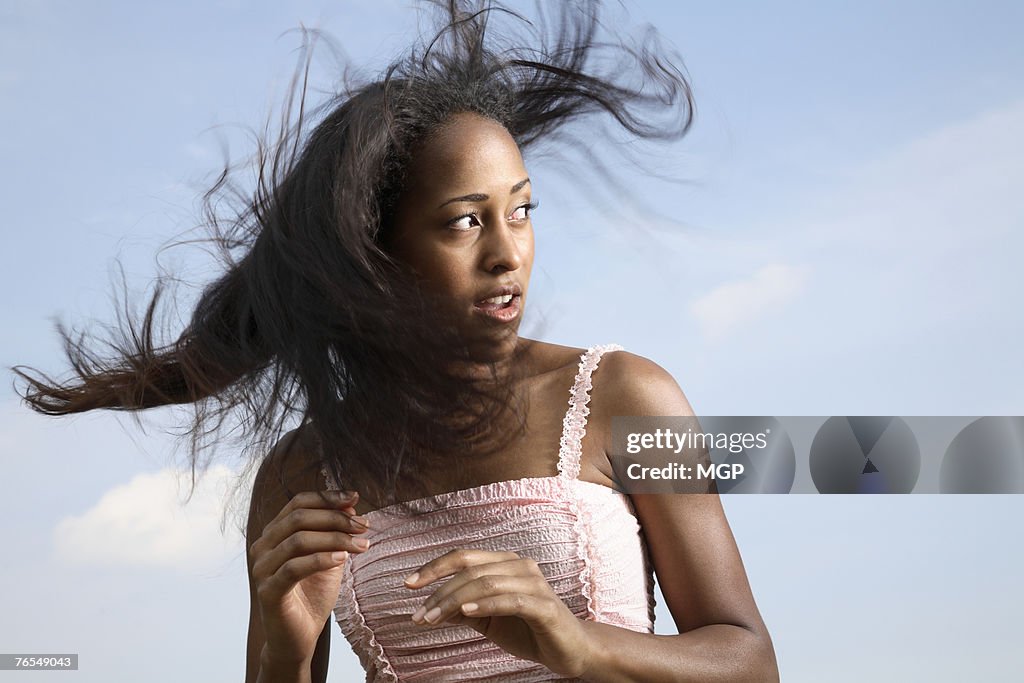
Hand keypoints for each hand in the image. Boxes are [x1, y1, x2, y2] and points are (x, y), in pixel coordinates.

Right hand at [249, 490, 370, 664]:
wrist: (298, 638)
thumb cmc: (312, 596)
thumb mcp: (329, 557)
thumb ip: (335, 532)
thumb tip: (352, 505)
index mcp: (274, 534)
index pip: (299, 503)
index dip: (328, 497)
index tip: (355, 498)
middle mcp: (262, 547)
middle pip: (298, 518)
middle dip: (336, 518)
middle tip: (363, 526)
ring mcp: (261, 570)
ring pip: (298, 540)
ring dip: (334, 538)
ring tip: (361, 545)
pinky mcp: (267, 592)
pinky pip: (293, 568)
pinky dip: (321, 559)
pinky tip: (343, 559)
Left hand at [404, 549, 591, 677]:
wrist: (569, 650)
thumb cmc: (528, 630)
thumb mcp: (488, 620)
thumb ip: (463, 609)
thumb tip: (430, 607)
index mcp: (505, 563)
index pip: (464, 557)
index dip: (434, 568)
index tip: (408, 585)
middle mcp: (520, 566)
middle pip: (471, 569)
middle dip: (439, 591)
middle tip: (419, 615)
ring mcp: (534, 584)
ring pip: (486, 583)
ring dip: (454, 601)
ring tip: (433, 618)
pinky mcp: (544, 606)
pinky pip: (510, 600)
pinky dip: (486, 604)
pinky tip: (466, 612)